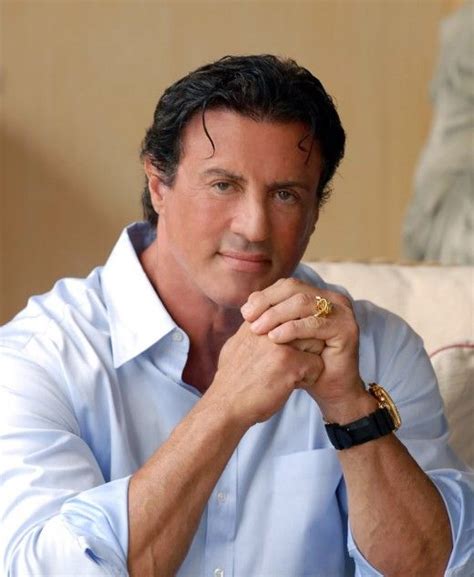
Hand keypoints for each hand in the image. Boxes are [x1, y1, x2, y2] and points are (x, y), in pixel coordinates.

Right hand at [209, 320, 323, 427]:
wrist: (225, 405)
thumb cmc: (232, 380)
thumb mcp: (236, 344)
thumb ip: (251, 328)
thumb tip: (257, 315)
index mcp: (257, 320)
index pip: (293, 310)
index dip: (298, 328)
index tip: (294, 344)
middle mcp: (269, 327)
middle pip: (308, 323)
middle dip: (308, 342)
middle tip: (296, 361)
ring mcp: (279, 344)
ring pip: (317, 342)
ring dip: (311, 359)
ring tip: (294, 373)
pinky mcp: (289, 363)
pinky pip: (318, 364)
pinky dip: (310, 378)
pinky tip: (293, 386)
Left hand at [240, 278, 368, 420]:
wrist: (329, 390)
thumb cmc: (303, 364)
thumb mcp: (282, 336)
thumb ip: (270, 316)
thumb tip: (248, 300)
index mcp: (318, 295)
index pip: (287, 286)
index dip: (265, 295)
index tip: (244, 312)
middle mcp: (333, 299)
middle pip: (294, 289)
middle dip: (268, 302)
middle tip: (248, 318)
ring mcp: (343, 312)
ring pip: (303, 303)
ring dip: (276, 314)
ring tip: (257, 329)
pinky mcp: (347, 328)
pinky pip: (315, 323)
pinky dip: (292, 329)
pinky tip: (274, 338)